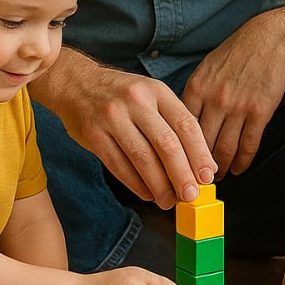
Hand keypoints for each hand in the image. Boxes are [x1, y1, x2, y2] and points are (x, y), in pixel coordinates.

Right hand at [52, 58, 216, 207]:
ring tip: (168, 201)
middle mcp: (135, 101)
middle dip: (182, 175)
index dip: (200, 154)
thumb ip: (173, 122)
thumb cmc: (122, 95)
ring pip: (142, 158)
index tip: (208, 176)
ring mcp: (112, 117)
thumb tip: (200, 163)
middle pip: (166, 144)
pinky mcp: (93, 134)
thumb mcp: (151, 95)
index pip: (185, 124)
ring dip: (159, 186)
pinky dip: (136, 184)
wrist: (76, 84)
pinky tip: (147, 193)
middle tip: (191, 196)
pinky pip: (119, 166)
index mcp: (156, 90)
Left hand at [183, 12, 284, 177]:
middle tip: (195, 179)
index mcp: (196, 89)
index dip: (178, 151)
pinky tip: (239, 169)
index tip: (177, 164)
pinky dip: (242, 162)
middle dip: (196, 166)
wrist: (268, 41)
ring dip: (220, 169)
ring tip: (217, 177)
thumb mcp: (205, 70)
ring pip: (224, 149)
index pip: (180, 129)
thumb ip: (193, 96)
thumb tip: (180, 124)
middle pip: (200, 144)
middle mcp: (214, 100)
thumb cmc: (235, 56)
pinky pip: (248, 145)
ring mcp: (238, 107)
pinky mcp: (259, 112)